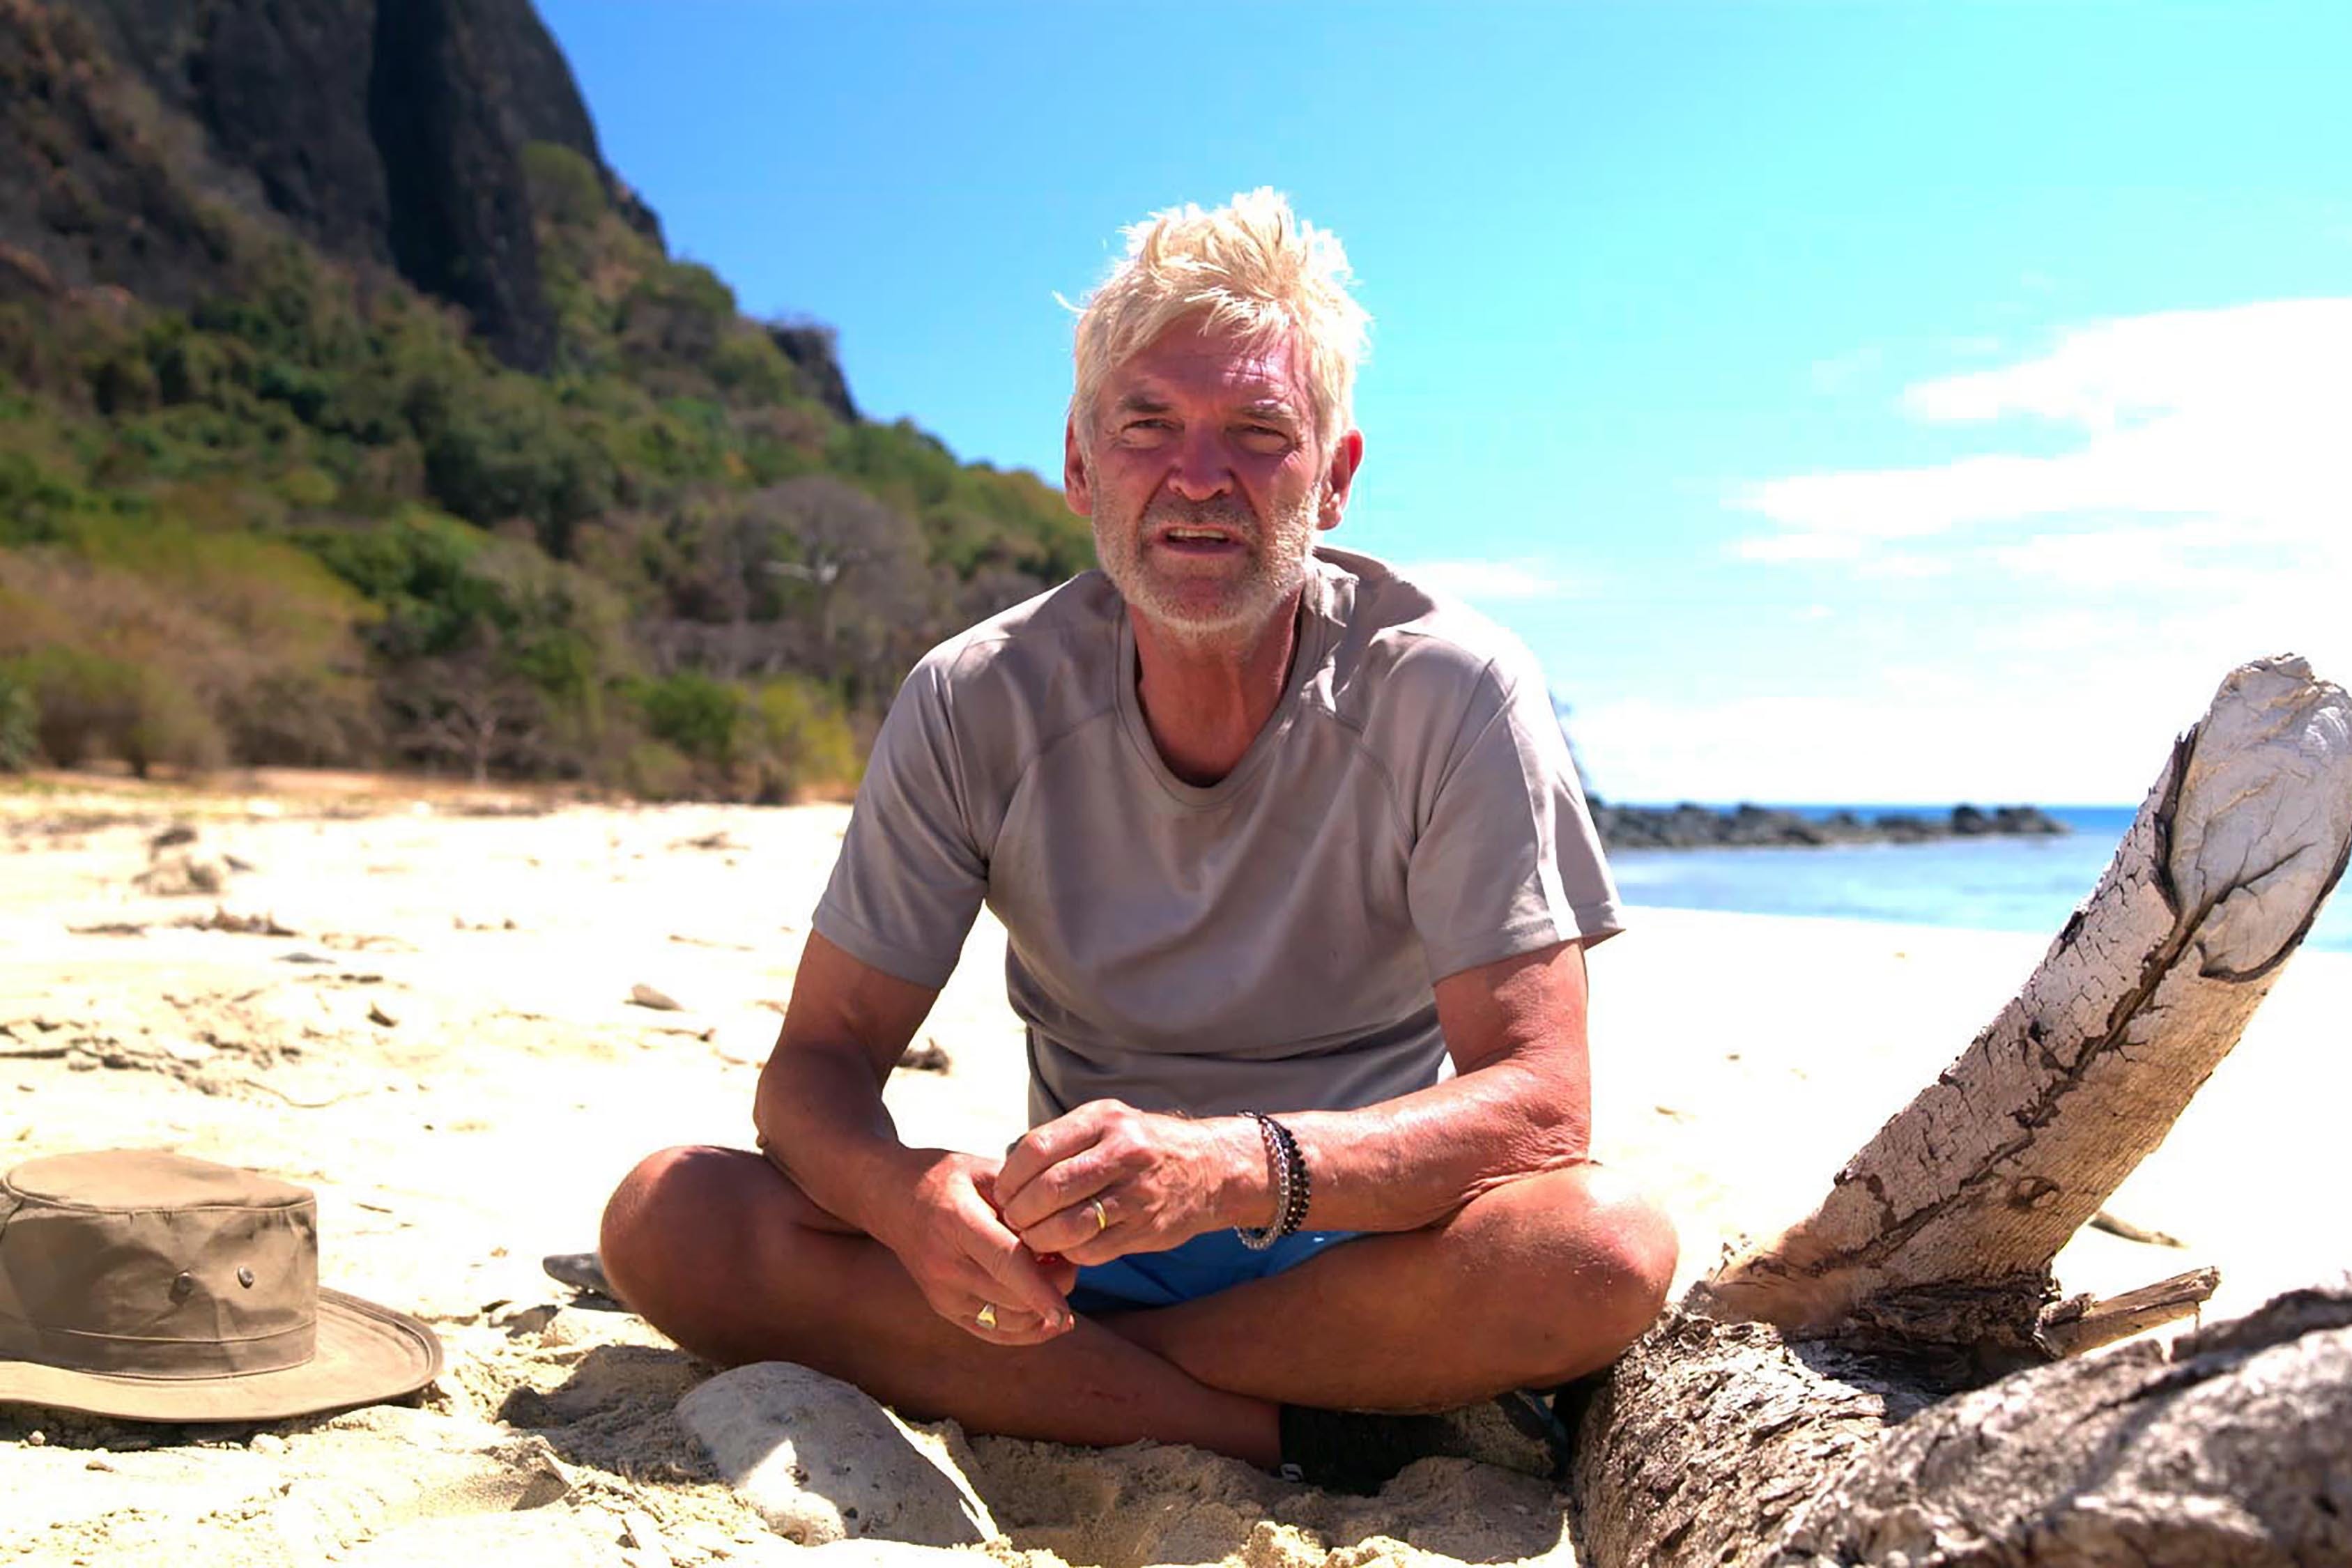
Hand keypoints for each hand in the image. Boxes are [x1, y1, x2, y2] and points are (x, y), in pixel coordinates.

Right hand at [880, 1151, 1078, 1344]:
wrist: (891, 1198)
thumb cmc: (944, 1179)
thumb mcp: (984, 1170)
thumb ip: (1022, 1198)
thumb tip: (1062, 1230)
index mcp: (957, 1222)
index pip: (1005, 1263)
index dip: (1040, 1288)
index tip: (1066, 1309)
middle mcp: (945, 1265)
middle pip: (1011, 1298)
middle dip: (1053, 1289)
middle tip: (1070, 1261)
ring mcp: (941, 1292)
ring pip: (1006, 1322)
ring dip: (1041, 1310)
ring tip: (1056, 1278)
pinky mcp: (943, 1308)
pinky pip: (992, 1332)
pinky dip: (1025, 1330)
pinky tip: (1046, 1316)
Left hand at [993, 1101, 1264, 1265]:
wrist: (1211, 1169)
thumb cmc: (1143, 1146)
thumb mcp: (1107, 1123)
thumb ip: (1063, 1141)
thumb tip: (1009, 1171)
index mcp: (1104, 1120)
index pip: (1037, 1149)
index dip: (1010, 1177)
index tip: (1003, 1191)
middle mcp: (1122, 1153)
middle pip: (1049, 1190)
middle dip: (1020, 1211)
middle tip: (1013, 1219)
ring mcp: (1137, 1193)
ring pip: (1067, 1226)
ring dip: (1039, 1238)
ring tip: (1034, 1236)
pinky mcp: (1146, 1229)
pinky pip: (1091, 1251)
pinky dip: (1069, 1252)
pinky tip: (1066, 1245)